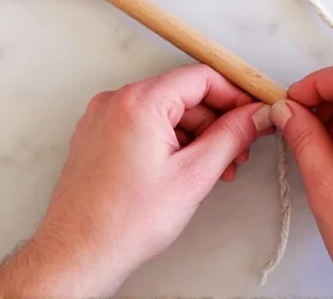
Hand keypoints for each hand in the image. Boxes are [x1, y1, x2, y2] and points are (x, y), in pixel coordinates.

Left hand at [0, 65, 271, 298]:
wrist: (79, 254)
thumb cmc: (122, 222)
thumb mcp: (194, 176)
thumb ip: (231, 137)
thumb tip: (253, 116)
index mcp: (139, 102)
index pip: (201, 77)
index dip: (234, 95)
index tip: (252, 112)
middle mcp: (116, 101)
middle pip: (184, 94)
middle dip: (217, 122)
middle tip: (238, 149)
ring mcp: (104, 118)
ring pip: (166, 111)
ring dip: (196, 135)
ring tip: (214, 169)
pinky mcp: (99, 135)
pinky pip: (145, 124)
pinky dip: (170, 141)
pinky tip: (186, 168)